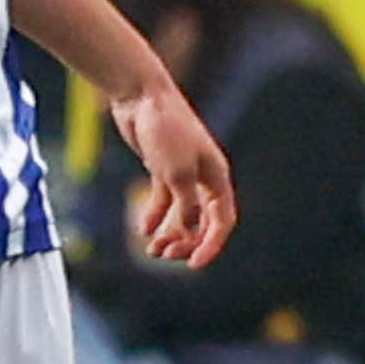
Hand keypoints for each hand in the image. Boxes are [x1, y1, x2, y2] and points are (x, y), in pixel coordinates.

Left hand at [110, 79, 238, 266]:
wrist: (141, 98)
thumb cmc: (166, 131)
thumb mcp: (177, 173)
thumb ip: (186, 204)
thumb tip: (191, 229)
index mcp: (217, 177)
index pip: (223, 220)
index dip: (212, 245)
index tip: (194, 265)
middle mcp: (204, 178)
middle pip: (204, 221)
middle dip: (188, 242)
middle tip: (166, 255)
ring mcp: (183, 174)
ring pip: (184, 214)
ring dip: (172, 234)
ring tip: (153, 249)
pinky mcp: (162, 169)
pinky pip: (164, 201)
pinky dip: (156, 216)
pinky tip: (145, 229)